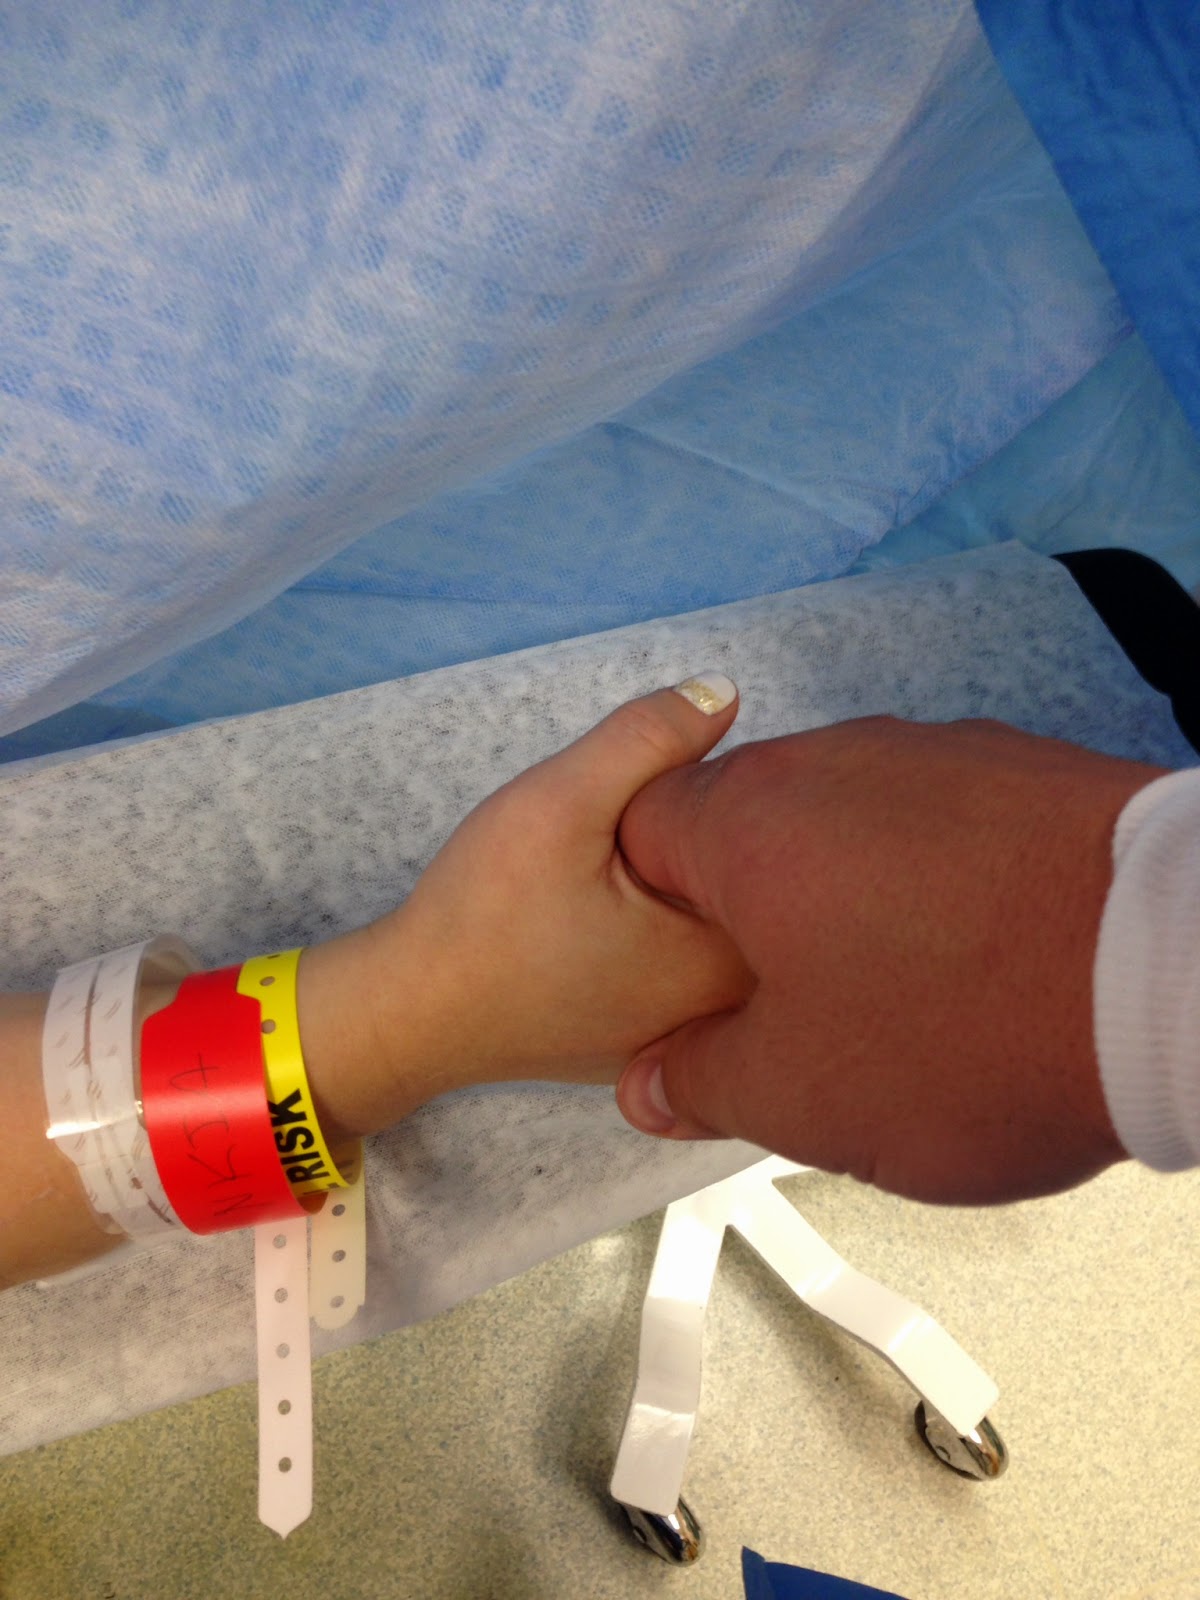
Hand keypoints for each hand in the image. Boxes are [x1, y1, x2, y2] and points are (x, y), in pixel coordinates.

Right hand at [298, 675, 754, 1139]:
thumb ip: (649, 738)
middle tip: (609, 850)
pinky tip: (600, 928)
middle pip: (761, 884)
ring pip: (726, 922)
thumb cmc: (485, 914)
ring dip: (685, 883)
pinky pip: (696, 963)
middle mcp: (735, 1012)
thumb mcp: (561, 801)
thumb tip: (727, 692)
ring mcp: (701, 1035)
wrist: (416, 1013)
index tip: (638, 809)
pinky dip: (669, 928)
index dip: (710, 793)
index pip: (773, 839)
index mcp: (731, 956)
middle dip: (701, 839)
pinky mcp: (666, 1041)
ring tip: (600, 888)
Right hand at [614, 715, 1165, 1203]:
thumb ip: (703, 1080)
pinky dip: (945, 885)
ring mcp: (938, 755)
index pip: (639, 835)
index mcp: (749, 821)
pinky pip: (945, 827)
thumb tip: (659, 1079)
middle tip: (797, 1012)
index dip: (653, 922)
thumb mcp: (800, 1094)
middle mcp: (836, 761)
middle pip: (753, 831)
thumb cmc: (978, 1024)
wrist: (1176, 969)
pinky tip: (985, 958)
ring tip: (908, 996)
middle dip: (760, 921)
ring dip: (856, 904)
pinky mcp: (1025, 770)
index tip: (689, 982)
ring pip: (852, 829)